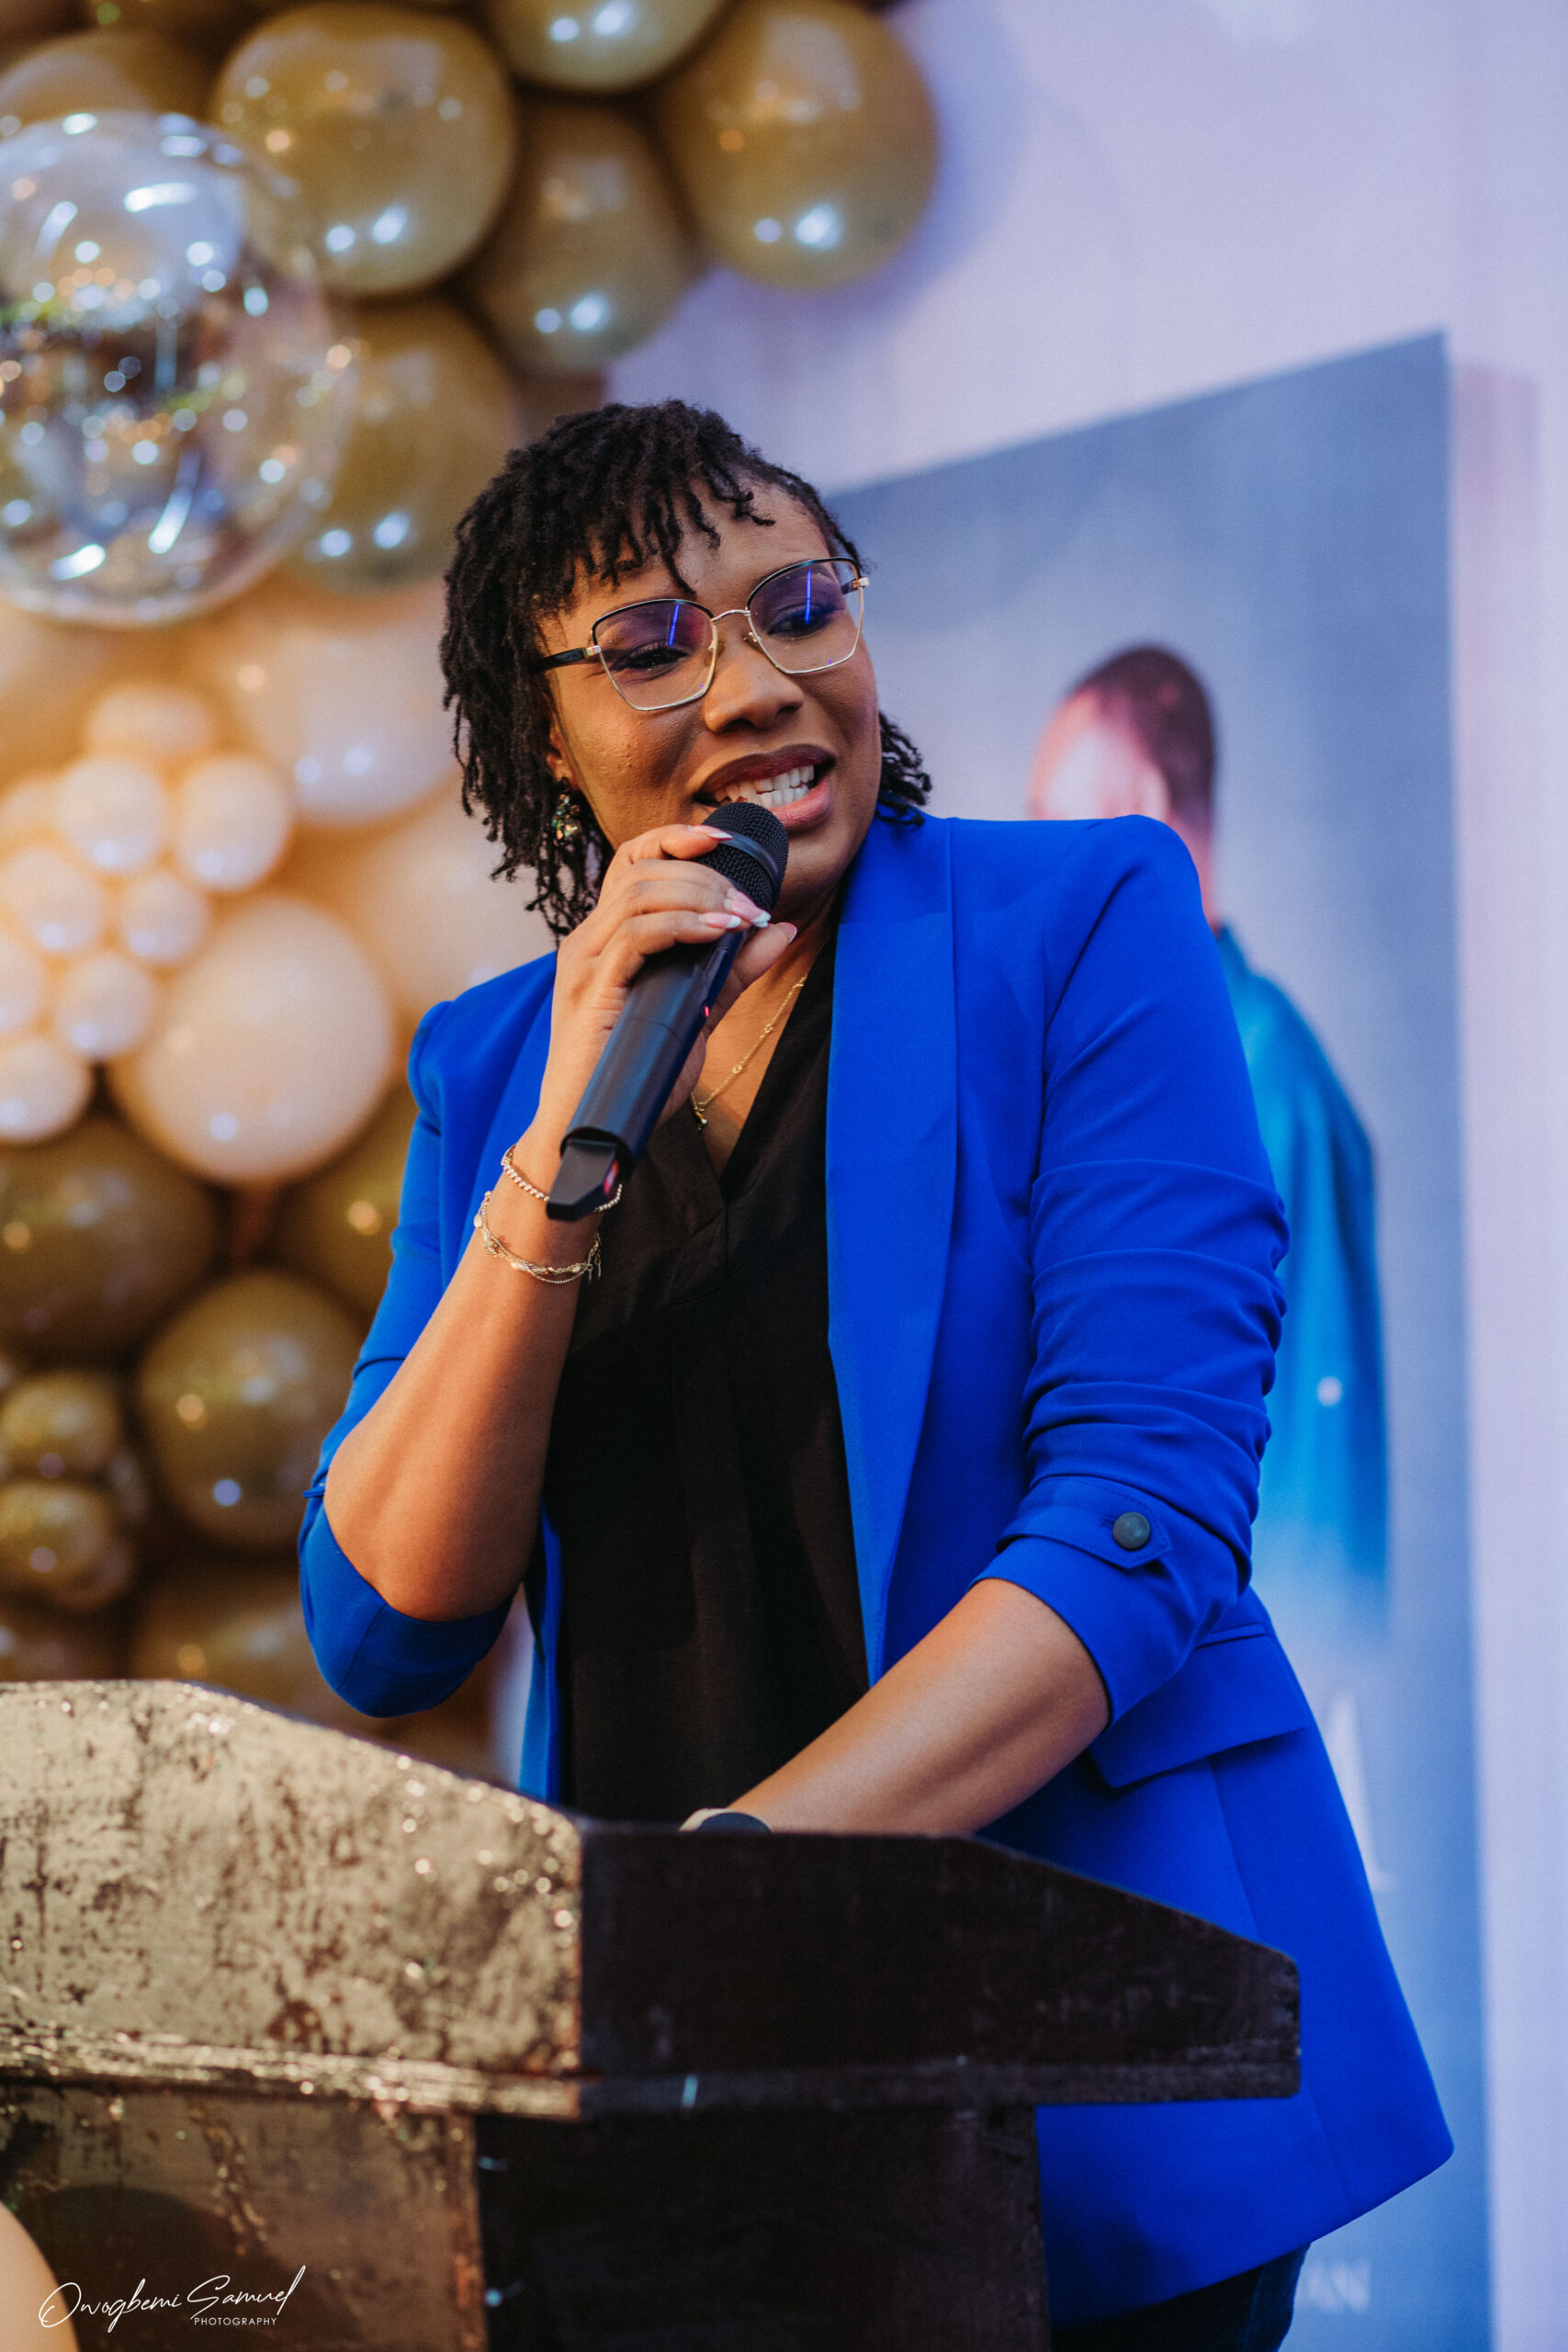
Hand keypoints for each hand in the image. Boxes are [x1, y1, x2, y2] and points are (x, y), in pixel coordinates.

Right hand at [524, 823, 796, 1173]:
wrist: (591, 1132)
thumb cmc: (636, 1077)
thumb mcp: (695, 1013)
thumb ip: (732, 971)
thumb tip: (779, 930)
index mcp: (605, 940)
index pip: (632, 863)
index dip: (675, 839)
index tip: (724, 839)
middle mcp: (587, 942)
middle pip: (641, 870)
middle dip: (705, 876)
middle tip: (751, 906)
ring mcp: (584, 963)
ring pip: (638, 892)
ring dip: (700, 896)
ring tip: (741, 918)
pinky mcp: (591, 988)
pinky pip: (636, 934)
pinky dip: (684, 926)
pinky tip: (719, 934)